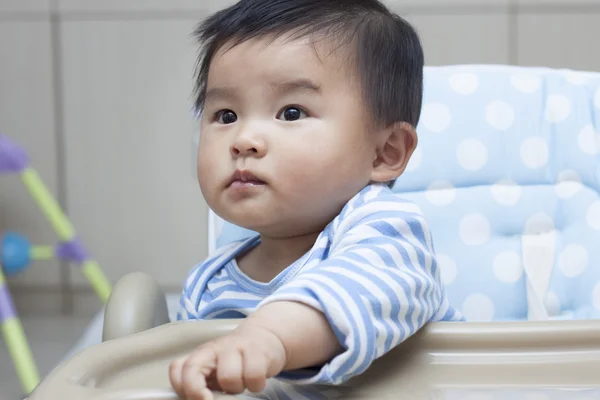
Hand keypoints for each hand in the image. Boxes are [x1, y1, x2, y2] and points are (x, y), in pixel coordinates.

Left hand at [169, 325, 286, 399]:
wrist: (265, 336)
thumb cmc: (238, 359)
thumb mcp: (217, 370)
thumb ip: (202, 382)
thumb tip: (195, 399)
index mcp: (201, 355)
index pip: (177, 368)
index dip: (181, 387)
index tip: (195, 399)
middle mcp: (214, 348)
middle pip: (192, 369)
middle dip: (198, 393)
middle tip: (212, 399)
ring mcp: (235, 346)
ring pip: (227, 377)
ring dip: (236, 388)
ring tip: (242, 383)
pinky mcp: (257, 350)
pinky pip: (253, 376)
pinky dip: (256, 385)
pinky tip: (255, 381)